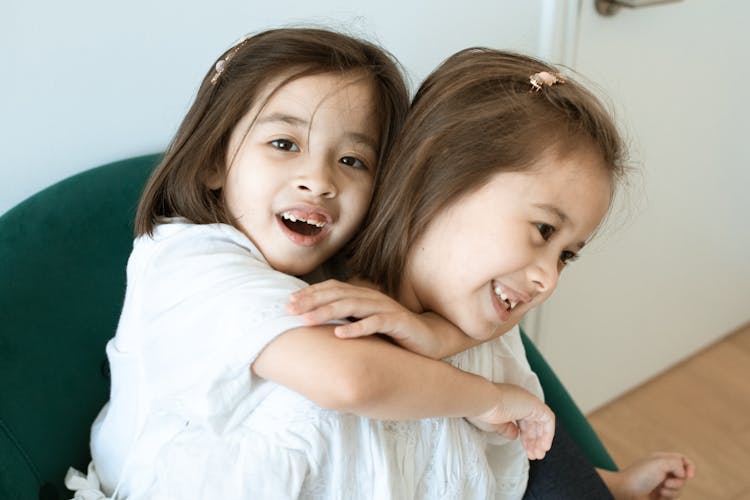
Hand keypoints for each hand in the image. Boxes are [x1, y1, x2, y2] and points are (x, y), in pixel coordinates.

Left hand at [287, 279, 445, 357]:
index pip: (333, 289)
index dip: (310, 293)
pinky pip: (376, 323)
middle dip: (312, 301)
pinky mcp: (399, 323)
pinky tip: (340, 334)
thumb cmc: (394, 334)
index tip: (288, 302)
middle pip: (338, 294)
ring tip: (307, 320)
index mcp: (363, 296)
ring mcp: (386, 309)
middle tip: (289, 309)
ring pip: (353, 306)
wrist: (430, 339)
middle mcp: (373, 298)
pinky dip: (357, 328)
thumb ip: (346, 320)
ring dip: (328, 311)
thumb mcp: (366, 325)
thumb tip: (315, 323)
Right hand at [466, 383, 554, 459]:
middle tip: (535, 455)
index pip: (523, 421)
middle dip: (535, 441)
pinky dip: (548, 433)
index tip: (526, 450)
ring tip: (538, 455)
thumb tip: (515, 435)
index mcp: (510, 402)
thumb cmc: (483, 412)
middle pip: (533, 422)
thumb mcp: (495, 425)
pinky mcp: (534, 404)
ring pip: (542, 421)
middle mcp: (520, 399)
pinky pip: (548, 419)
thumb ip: (507, 429)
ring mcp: (528, 400)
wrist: (482, 401)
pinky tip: (544, 446)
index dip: (526, 437)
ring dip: (542, 439)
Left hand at [610, 452, 694, 499]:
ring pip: (679, 488)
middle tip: (664, 482)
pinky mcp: (659, 495)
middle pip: (683, 477)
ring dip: (672, 491)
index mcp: (661, 459)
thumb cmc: (641, 476)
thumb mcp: (660, 462)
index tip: (689, 476)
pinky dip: (667, 498)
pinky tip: (658, 497)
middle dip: (677, 482)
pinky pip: (672, 497)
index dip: (690, 467)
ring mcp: (661, 483)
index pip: (683, 460)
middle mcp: (662, 470)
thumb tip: (683, 475)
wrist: (625, 491)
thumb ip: (678, 464)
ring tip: (659, 491)